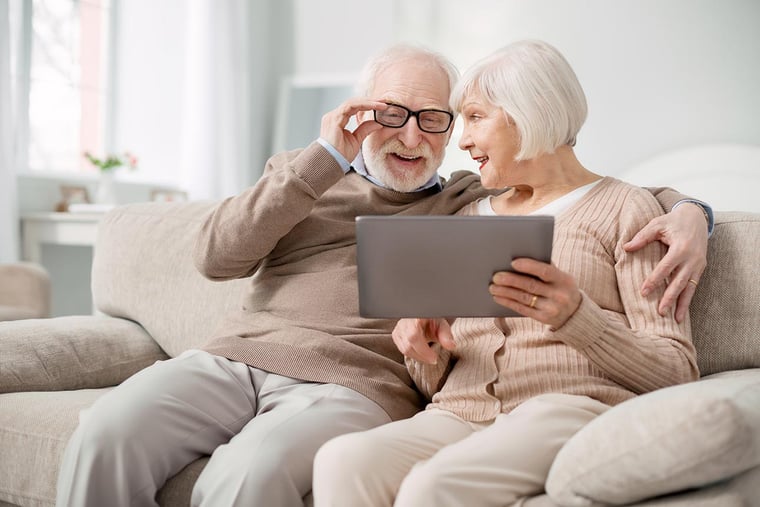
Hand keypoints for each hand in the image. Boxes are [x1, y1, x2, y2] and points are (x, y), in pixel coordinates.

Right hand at [319, 98, 387, 161]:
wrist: (331, 163)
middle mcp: (333, 116)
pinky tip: (374, 106)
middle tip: (384, 102)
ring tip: (382, 104)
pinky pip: (350, 106)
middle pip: (353, 103)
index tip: (381, 107)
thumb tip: (377, 123)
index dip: (367, 105)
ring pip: (352, 102)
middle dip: (369, 101)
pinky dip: (363, 105)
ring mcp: (333, 116)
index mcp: (337, 121)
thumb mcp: (356, 140)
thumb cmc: (340, 155)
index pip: (353, 108)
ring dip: (368, 102)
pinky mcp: (334, 118)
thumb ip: (365, 129)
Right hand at [392, 318, 455, 364]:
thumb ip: (446, 335)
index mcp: (415, 317)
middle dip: (422, 356)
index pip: (413, 336)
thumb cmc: (433, 320)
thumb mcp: (442, 325)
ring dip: (418, 356)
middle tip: (433, 359)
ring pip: (404, 349)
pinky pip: (402, 349)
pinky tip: (421, 351)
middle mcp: (404, 322)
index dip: (423, 350)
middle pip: (407, 346)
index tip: (434, 358)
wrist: (423, 316)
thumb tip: (451, 346)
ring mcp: (398, 329)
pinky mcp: (396, 335)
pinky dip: (412, 354)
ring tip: (428, 355)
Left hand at [490, 258, 581, 329]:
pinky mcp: (543, 318)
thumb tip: (519, 260)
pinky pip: (522, 309)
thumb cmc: (561, 288)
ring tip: (493, 286)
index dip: (528, 266)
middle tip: (496, 276)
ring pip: (523, 298)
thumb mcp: (561, 278)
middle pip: (530, 285)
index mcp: (564, 280)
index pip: (545, 271)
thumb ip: (546, 268)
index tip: (513, 262)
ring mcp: (551, 308)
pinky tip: (498, 297)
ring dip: (505, 292)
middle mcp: (559, 295)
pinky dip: (508, 302)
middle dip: (511, 280)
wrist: (575, 314)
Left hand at [623, 203, 707, 322]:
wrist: (697, 217)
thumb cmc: (673, 221)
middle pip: (679, 282)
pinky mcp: (700, 268)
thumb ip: (642, 236)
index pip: (665, 268)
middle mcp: (692, 259)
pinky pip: (694, 286)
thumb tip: (626, 248)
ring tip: (675, 319)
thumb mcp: (657, 224)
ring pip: (690, 288)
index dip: (654, 281)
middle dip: (670, 298)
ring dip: (682, 304)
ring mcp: (698, 265)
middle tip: (660, 312)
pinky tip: (682, 312)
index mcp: (681, 248)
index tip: (644, 292)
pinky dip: (688, 299)